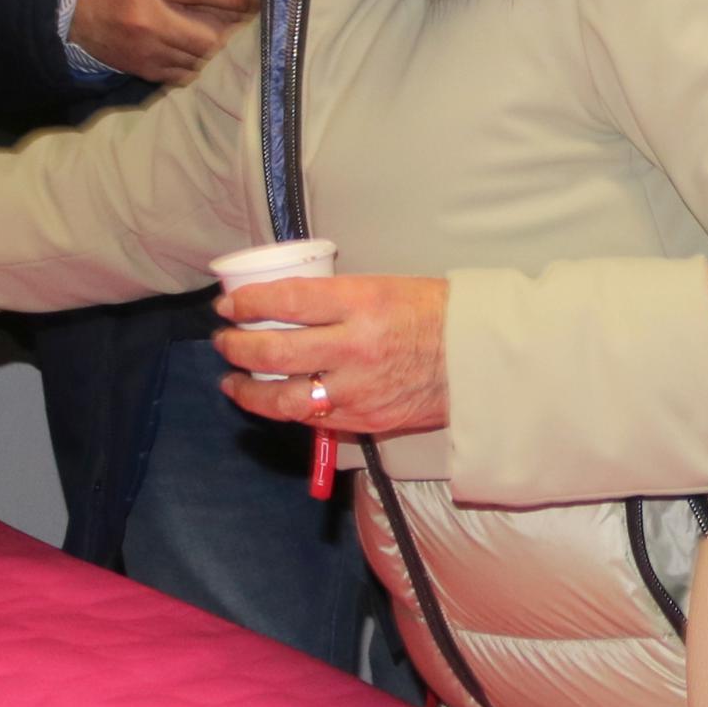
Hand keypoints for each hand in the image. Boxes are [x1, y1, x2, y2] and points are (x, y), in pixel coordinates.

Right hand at [70, 0, 256, 85]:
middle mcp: (146, 16)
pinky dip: (196, 61)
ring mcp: (144, 47)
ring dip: (215, 43)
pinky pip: (186, 73)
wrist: (68, 10)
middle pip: (211, 33)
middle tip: (237, 13)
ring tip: (217, 27)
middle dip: (230, 25)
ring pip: (201, 55)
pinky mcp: (143, 68)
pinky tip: (194, 45)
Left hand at [213, 276, 452, 435]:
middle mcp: (355, 347)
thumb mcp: (385, 286)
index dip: (247, 303)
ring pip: (284, 397)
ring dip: (249, 389)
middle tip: (224, 339)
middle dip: (237, 345)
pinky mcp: (366, 419)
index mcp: (362, 302)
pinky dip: (286, 409)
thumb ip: (337, 298)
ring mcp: (359, 389)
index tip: (228, 304)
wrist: (483, 358)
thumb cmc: (437, 313)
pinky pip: (313, 418)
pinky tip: (274, 400)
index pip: (285, 301)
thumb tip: (285, 305)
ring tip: (233, 381)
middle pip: (274, 350)